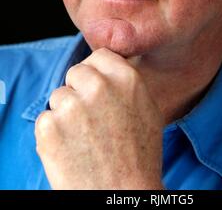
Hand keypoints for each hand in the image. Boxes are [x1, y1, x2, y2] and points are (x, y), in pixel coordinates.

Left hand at [35, 48, 163, 189]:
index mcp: (126, 78)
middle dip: (79, 90)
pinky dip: (53, 134)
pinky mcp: (49, 128)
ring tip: (83, 139)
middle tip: (89, 118)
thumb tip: (108, 67)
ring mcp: (72, 106)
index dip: (96, 73)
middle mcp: (98, 86)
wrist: (121, 196)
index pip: (99, 55)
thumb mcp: (147, 109)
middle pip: (76, 72)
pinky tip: (71, 150)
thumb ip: (127, 82)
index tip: (97, 90)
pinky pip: (45, 119)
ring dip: (65, 113)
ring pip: (59, 96)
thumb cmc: (138, 157)